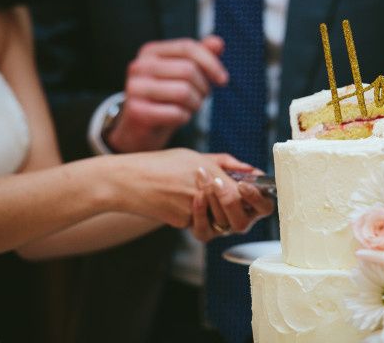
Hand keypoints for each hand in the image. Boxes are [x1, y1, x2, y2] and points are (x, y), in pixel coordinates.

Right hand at [106, 36, 227, 152]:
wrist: (139, 129)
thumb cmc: (166, 98)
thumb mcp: (184, 75)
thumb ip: (201, 57)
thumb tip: (218, 42)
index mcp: (151, 51)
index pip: (188, 47)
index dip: (211, 63)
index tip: (223, 80)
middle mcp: (139, 66)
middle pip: (188, 70)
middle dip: (203, 88)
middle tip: (200, 98)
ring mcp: (135, 88)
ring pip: (183, 92)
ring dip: (195, 104)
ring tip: (189, 108)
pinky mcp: (137, 111)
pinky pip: (176, 113)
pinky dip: (184, 118)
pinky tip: (178, 118)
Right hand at [109, 149, 246, 228]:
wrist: (128, 179)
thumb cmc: (162, 164)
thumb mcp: (195, 156)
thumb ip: (226, 164)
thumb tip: (252, 171)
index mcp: (213, 173)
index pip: (248, 194)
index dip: (255, 197)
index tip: (250, 192)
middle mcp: (207, 193)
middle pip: (239, 218)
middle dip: (237, 213)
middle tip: (228, 202)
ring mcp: (194, 210)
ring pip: (220, 226)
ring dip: (216, 215)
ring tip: (199, 196)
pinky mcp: (181, 222)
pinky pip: (199, 227)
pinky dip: (196, 218)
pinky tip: (182, 201)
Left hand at [190, 159, 273, 242]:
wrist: (174, 179)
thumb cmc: (202, 170)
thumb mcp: (216, 162)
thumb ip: (232, 164)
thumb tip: (250, 169)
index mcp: (251, 203)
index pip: (264, 207)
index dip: (256, 198)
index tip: (241, 184)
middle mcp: (240, 218)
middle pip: (243, 221)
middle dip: (230, 200)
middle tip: (218, 181)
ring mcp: (223, 228)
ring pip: (224, 223)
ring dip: (213, 200)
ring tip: (203, 179)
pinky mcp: (205, 232)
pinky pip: (204, 230)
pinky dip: (200, 213)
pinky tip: (197, 196)